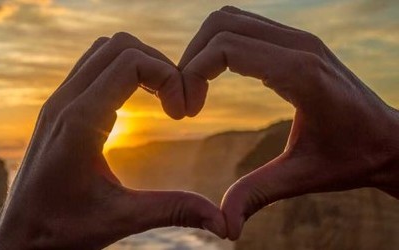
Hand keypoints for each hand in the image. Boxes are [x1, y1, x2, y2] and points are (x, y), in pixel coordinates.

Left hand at [0, 32, 225, 248]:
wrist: (18, 235)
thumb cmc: (62, 230)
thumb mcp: (121, 219)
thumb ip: (172, 210)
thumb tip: (223, 222)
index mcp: (79, 122)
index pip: (131, 61)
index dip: (169, 76)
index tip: (182, 113)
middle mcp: (64, 102)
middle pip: (119, 46)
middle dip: (158, 64)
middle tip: (176, 103)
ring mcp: (57, 102)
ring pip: (102, 51)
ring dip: (137, 64)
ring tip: (160, 98)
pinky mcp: (56, 109)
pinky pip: (90, 68)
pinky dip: (119, 72)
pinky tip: (135, 105)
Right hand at [179, 6, 398, 239]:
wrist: (391, 140)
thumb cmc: (350, 159)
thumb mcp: (300, 178)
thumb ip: (257, 194)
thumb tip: (224, 227)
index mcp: (300, 74)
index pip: (226, 47)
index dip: (193, 74)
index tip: (187, 112)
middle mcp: (299, 45)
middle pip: (221, 24)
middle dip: (191, 59)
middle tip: (185, 100)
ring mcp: (299, 38)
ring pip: (230, 18)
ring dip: (204, 49)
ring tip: (195, 88)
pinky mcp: (296, 41)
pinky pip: (244, 25)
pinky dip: (220, 45)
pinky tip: (216, 78)